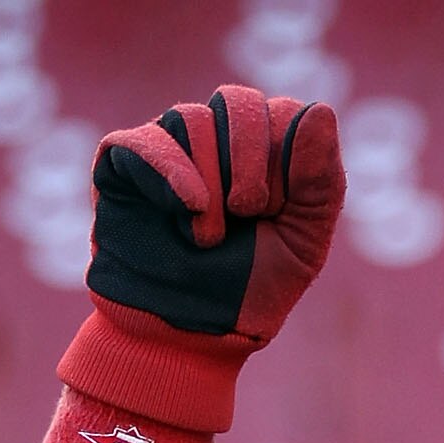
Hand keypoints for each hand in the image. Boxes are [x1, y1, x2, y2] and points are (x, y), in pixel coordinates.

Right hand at [59, 89, 343, 434]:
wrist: (187, 339)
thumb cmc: (247, 296)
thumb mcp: (302, 246)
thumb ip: (321, 183)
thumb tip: (321, 110)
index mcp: (260, 153)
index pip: (282, 113)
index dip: (285, 158)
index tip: (277, 212)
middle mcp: (213, 142)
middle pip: (237, 103)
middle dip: (250, 159)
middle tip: (249, 213)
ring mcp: (167, 149)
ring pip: (191, 120)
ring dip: (211, 184)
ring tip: (207, 238)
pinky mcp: (122, 166)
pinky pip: (144, 142)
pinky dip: (170, 173)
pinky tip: (188, 210)